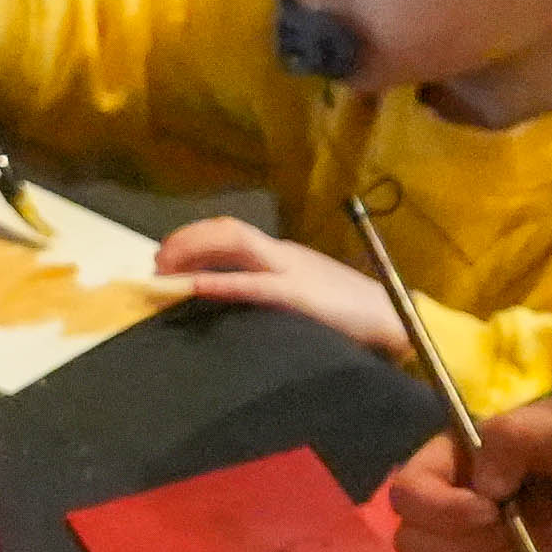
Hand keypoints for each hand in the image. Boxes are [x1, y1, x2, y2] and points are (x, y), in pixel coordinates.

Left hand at [154, 216, 408, 356]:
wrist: (393, 320)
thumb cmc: (353, 316)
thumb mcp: (308, 297)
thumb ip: (277, 293)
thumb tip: (238, 304)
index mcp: (284, 255)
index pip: (234, 234)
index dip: (197, 239)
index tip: (169, 259)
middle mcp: (282, 254)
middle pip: (227, 231)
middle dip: (186, 241)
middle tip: (157, 265)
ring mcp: (290, 270)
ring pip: (233, 243)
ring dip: (193, 252)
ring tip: (165, 271)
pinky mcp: (296, 295)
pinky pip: (249, 283)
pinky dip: (217, 282)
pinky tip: (192, 286)